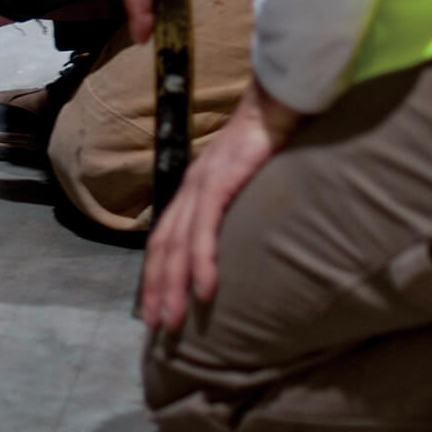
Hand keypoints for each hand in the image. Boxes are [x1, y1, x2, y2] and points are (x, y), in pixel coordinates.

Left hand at [141, 80, 299, 328]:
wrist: (274, 105)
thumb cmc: (265, 142)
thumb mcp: (243, 180)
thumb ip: (233, 203)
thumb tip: (237, 235)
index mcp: (193, 189)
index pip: (165, 236)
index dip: (157, 272)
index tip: (157, 305)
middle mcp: (190, 188)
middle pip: (163, 245)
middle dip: (158, 286)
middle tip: (158, 326)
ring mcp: (202, 185)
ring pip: (179, 243)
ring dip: (174, 284)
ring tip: (172, 319)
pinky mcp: (220, 182)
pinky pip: (206, 229)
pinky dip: (202, 261)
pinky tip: (204, 289)